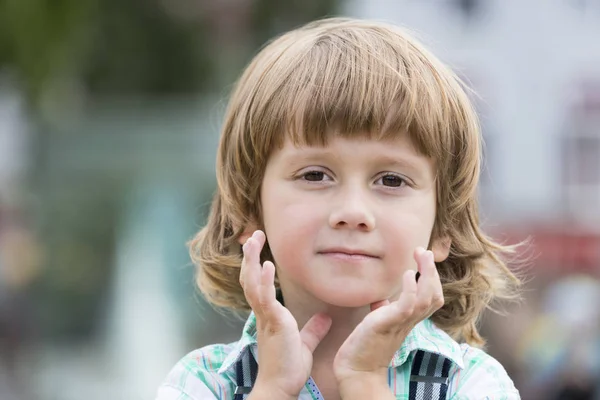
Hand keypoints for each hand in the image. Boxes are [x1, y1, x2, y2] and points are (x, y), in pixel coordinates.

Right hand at [240, 230, 331, 398]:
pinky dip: (264, 280)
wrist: (281, 386)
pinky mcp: (272, 323)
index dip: (255, 265)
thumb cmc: (288, 368)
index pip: (258, 284)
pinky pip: (265, 298)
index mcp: (269, 315)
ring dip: (251, 260)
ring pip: (251, 283)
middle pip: (250, 277)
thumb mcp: (305, 343)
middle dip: (250, 256)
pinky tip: (267, 265)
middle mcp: (263, 313)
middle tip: (252, 235)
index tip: (259, 248)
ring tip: (253, 240)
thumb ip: (313, 329)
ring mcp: (265, 317)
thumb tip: (325, 316)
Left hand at [333, 247, 443, 388]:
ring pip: (427, 298)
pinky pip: (408, 304)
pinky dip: (411, 287)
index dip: (431, 277)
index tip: (422, 257)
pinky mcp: (388, 324)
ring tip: (420, 256)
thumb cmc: (365, 346)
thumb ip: (384, 311)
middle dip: (432, 271)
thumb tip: (381, 301)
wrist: (356, 370)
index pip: (431, 297)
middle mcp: (409, 321)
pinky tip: (407, 274)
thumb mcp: (378, 323)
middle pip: (434, 295)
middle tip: (423, 251)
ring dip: (426, 274)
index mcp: (408, 319)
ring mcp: (401, 323)